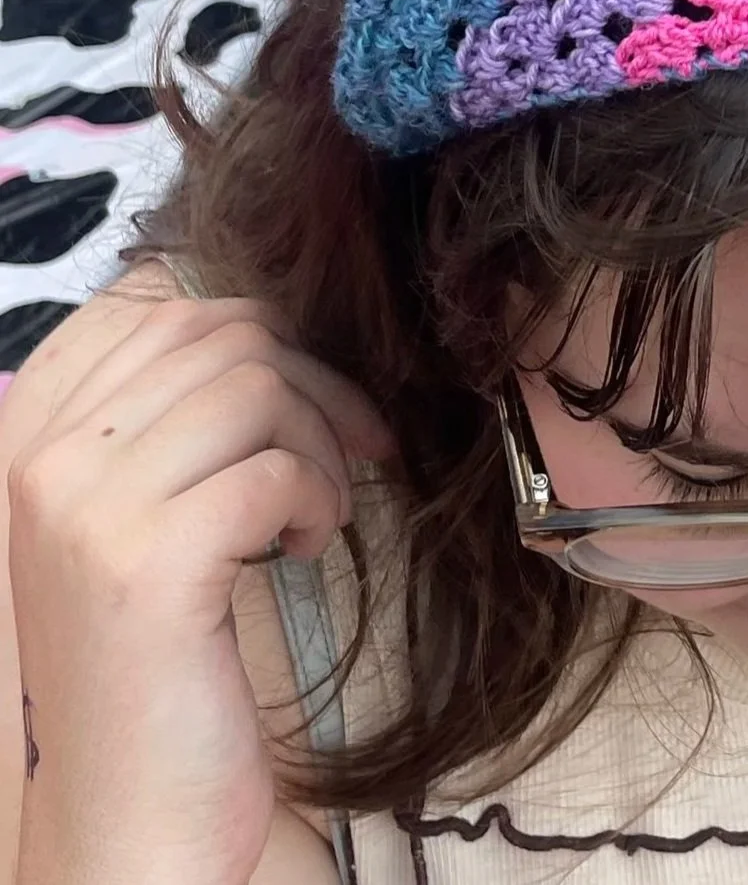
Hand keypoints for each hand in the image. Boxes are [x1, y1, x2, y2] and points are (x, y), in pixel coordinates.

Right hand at [8, 297, 393, 884]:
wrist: (133, 808)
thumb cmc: (159, 653)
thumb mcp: (143, 513)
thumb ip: (176, 416)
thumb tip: (275, 328)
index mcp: (32, 437)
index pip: (153, 306)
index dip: (252, 330)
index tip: (299, 392)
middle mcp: (43, 461)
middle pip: (222, 334)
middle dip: (312, 382)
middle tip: (348, 449)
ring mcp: (86, 509)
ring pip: (257, 385)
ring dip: (318, 445)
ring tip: (309, 515)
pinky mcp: (150, 564)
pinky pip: (276, 469)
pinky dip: (317, 501)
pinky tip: (301, 552)